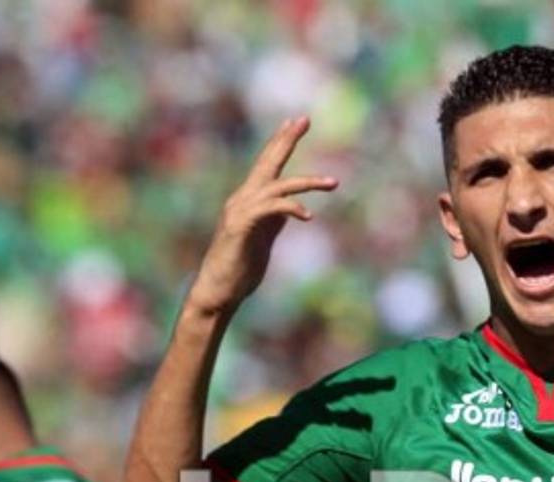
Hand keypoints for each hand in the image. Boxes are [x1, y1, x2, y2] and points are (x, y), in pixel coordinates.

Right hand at [190, 117, 338, 313]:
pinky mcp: (241, 226)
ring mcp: (240, 210)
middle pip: (267, 162)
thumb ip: (274, 220)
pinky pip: (270, 209)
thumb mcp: (264, 238)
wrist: (219, 290)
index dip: (281, 142)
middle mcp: (242, 198)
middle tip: (304, 119)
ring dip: (307, 183)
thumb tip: (292, 208)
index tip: (297, 122)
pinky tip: (308, 216)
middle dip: (286, 139)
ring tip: (333, 183)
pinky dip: (291, 208)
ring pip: (277, 185)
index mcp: (249, 199)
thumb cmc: (241, 267)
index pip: (267, 164)